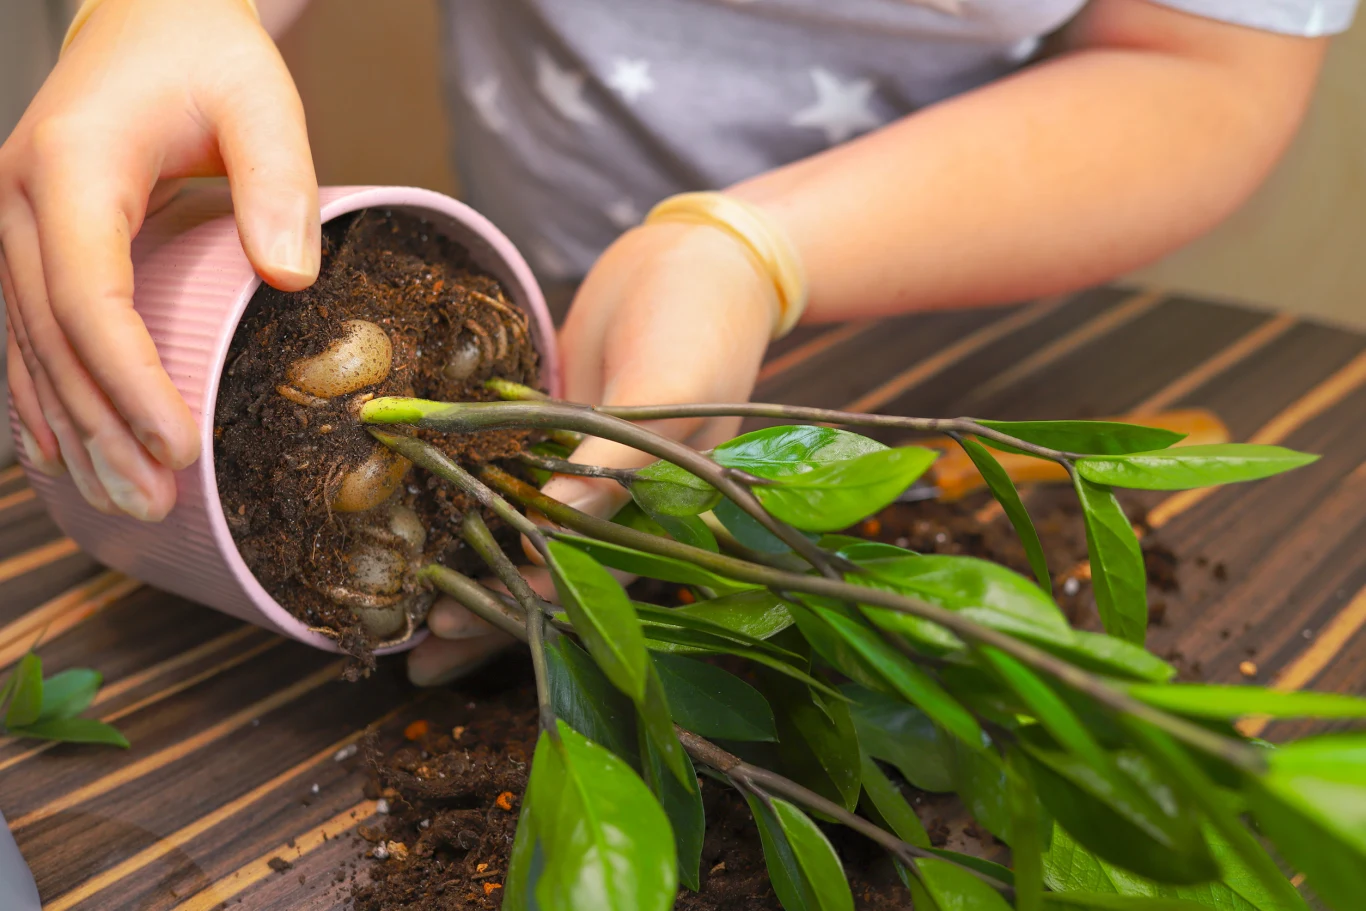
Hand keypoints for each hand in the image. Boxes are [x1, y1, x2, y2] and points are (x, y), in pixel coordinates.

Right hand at [1, 0, 318, 519]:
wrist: (150, 15)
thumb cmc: (207, 54)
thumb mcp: (261, 98)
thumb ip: (280, 180)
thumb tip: (290, 279)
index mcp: (74, 165)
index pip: (89, 294)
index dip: (128, 379)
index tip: (176, 445)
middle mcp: (21, 198)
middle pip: (54, 337)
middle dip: (101, 428)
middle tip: (151, 504)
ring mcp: (15, 222)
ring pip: (31, 346)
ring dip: (72, 430)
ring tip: (119, 502)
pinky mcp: (31, 242)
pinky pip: (28, 333)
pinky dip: (45, 398)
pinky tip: (62, 455)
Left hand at [408, 220, 779, 684]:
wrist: (697, 251)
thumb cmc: (701, 318)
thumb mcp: (664, 386)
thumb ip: (610, 460)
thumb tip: (549, 531)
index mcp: (657, 510)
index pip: (586, 581)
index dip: (521, 604)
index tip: (451, 624)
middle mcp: (617, 500)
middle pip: (547, 572)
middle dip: (485, 610)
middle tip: (415, 649)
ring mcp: (582, 466)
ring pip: (519, 531)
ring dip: (470, 567)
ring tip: (409, 609)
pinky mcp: (555, 429)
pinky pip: (504, 473)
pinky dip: (467, 497)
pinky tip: (423, 519)